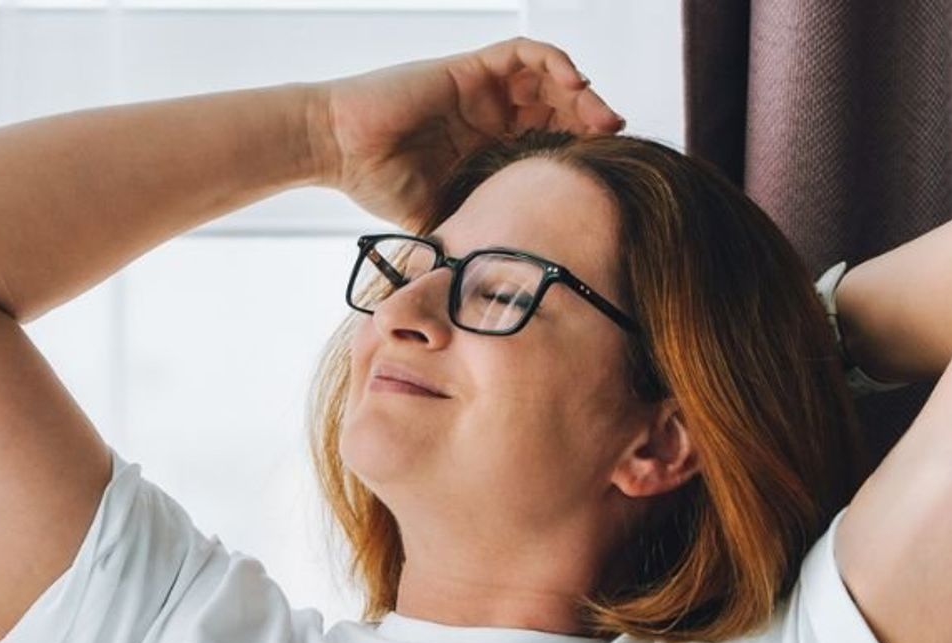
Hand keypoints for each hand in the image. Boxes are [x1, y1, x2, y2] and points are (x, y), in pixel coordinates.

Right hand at [310, 38, 626, 229]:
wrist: (339, 149)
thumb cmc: (374, 184)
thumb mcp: (434, 219)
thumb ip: (464, 234)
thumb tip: (489, 281)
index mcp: (482, 148)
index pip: (542, 143)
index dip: (573, 154)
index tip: (598, 174)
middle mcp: (487, 115)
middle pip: (555, 109)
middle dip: (587, 121)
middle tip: (612, 142)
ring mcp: (481, 90)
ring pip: (549, 79)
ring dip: (580, 94)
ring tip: (600, 117)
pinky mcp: (471, 68)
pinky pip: (524, 53)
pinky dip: (555, 63)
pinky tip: (573, 86)